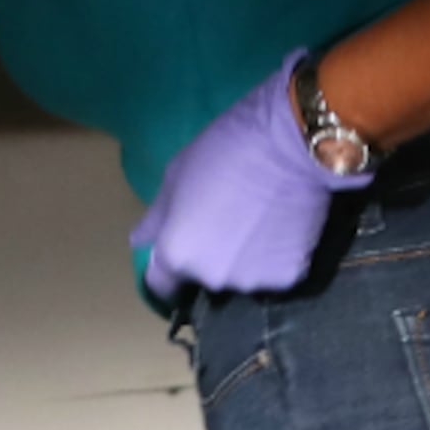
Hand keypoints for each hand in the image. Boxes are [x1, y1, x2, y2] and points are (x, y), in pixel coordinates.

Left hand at [132, 53, 369, 304]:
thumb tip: (139, 241)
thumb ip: (156, 218)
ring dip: (245, 262)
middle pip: (204, 281)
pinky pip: (275, 273)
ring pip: (242, 280)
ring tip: (258, 225)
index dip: (169, 271)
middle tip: (227, 225)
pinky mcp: (290, 277)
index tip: (183, 251)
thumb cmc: (224, 151)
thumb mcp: (176, 176)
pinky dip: (277, 259)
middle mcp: (212, 278)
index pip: (162, 287)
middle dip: (210, 260)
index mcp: (177, 255)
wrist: (290, 142)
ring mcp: (253, 281)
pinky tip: (283, 229)